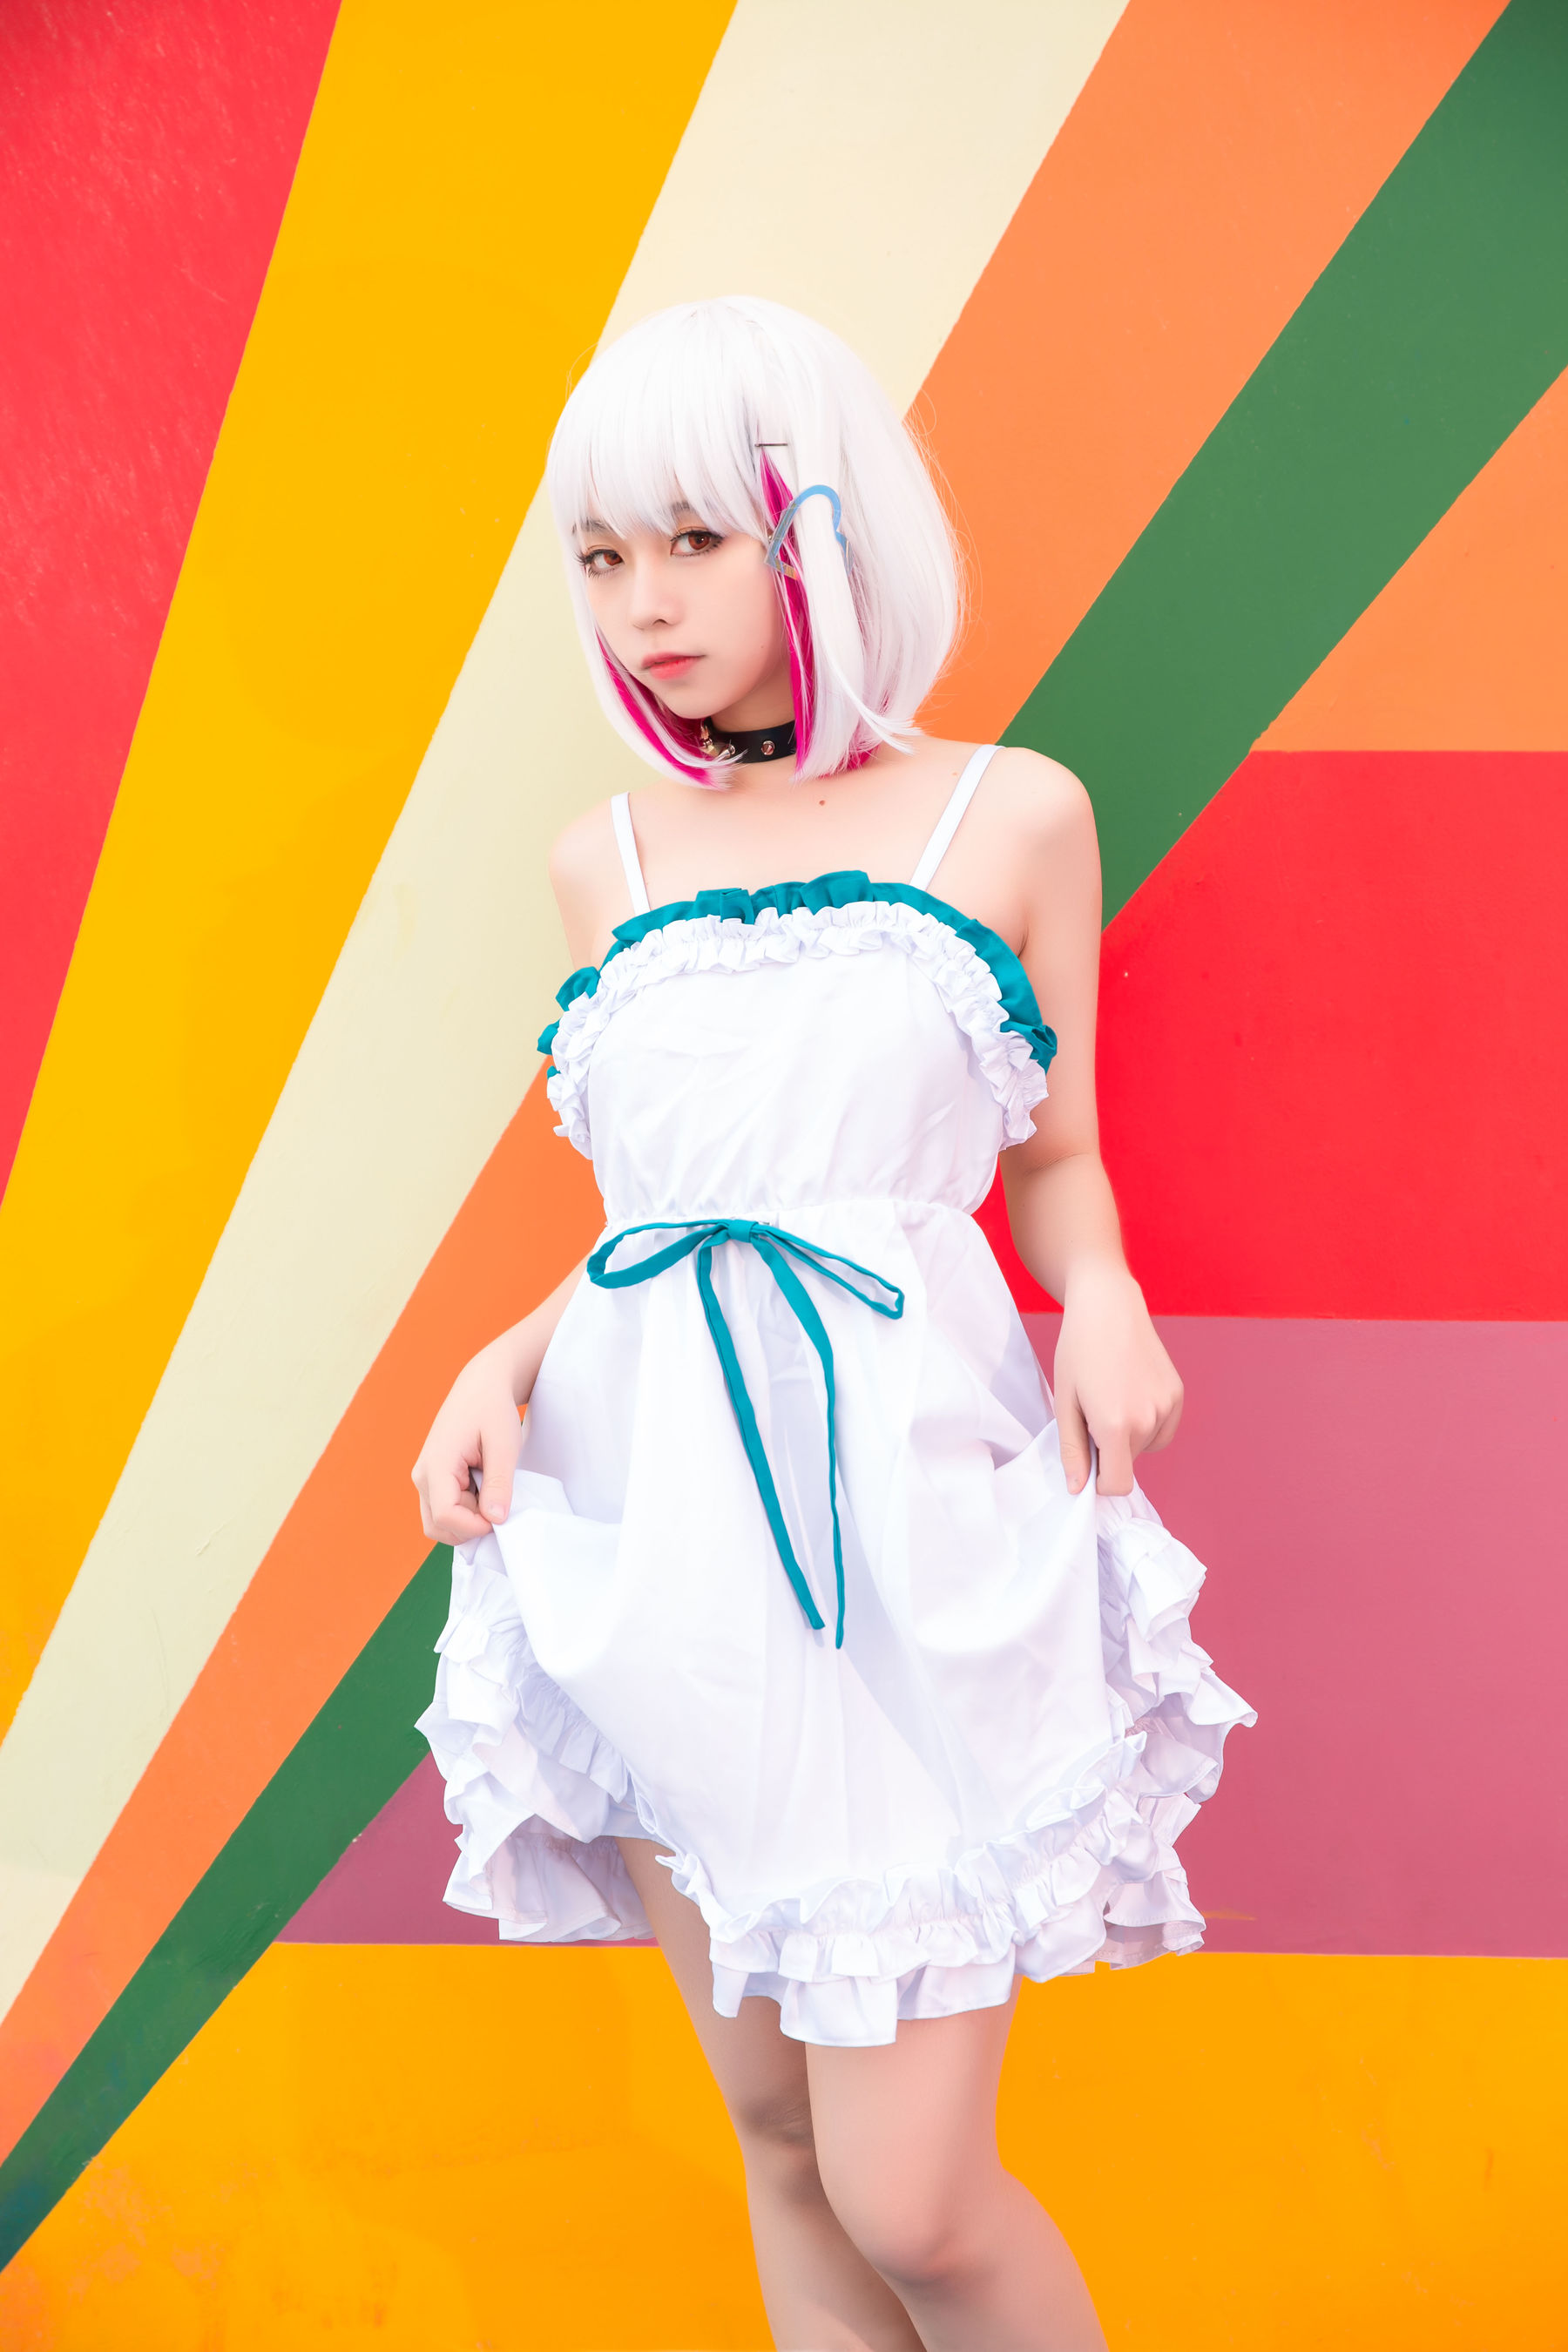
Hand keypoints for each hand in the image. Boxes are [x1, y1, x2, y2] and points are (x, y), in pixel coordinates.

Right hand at [411, 1344, 522, 1544]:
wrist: (481, 1386)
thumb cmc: (493, 1409)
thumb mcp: (504, 1445)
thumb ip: (499, 1483)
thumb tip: (496, 1520)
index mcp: (437, 1464)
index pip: (445, 1516)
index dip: (475, 1526)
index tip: (501, 1515)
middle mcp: (423, 1475)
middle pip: (439, 1526)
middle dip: (470, 1526)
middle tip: (497, 1502)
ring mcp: (425, 1479)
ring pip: (439, 1523)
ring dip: (467, 1520)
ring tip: (490, 1492)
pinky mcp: (432, 1480)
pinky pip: (444, 1510)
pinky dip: (465, 1512)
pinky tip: (483, 1489)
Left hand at [1053, 1263, 1182, 1496]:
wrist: (1108, 1307)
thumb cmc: (1078, 1351)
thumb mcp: (1065, 1403)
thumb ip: (1073, 1450)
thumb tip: (1078, 1489)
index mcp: (1116, 1425)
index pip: (1118, 1484)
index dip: (1099, 1480)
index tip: (1088, 1459)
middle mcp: (1148, 1420)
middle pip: (1128, 1462)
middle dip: (1109, 1449)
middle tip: (1093, 1411)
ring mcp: (1167, 1407)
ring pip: (1145, 1446)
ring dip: (1128, 1435)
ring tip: (1112, 1396)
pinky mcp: (1177, 1396)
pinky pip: (1161, 1430)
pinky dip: (1147, 1423)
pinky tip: (1131, 1392)